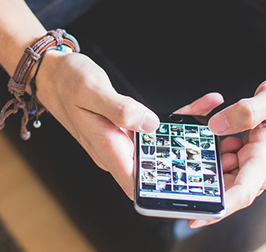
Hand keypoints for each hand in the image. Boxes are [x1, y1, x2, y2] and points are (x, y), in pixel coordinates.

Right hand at [34, 51, 223, 198]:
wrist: (51, 73)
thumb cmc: (68, 81)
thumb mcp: (92, 90)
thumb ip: (120, 109)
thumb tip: (150, 124)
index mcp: (106, 148)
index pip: (136, 184)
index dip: (162, 192)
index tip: (189, 187)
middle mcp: (114, 150)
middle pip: (154, 168)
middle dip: (184, 161)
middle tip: (213, 145)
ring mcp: (120, 141)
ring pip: (158, 149)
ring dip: (183, 138)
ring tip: (210, 116)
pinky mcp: (125, 129)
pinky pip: (153, 132)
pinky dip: (174, 123)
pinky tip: (195, 109)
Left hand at [189, 73, 265, 227]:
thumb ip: (244, 112)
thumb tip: (216, 125)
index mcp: (264, 159)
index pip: (241, 194)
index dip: (218, 209)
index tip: (197, 216)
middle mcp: (259, 168)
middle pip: (225, 190)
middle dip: (203, 184)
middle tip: (189, 165)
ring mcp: (254, 164)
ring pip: (223, 176)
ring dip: (210, 163)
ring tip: (210, 139)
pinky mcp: (249, 157)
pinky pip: (226, 164)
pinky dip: (216, 153)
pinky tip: (218, 136)